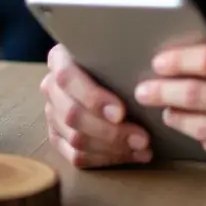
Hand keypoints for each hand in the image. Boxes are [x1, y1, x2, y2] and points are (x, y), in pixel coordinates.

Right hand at [41, 44, 152, 167]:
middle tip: (142, 138)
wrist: (107, 66)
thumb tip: (154, 71)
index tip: (121, 112)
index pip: (68, 79)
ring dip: (112, 149)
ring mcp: (53, 114)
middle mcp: (51, 87)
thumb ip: (124, 53)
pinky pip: (77, 157)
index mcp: (60, 58)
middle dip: (110, 132)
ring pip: (76, 140)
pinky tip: (131, 156)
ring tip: (143, 148)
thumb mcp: (118, 47)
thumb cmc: (118, 53)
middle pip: (73, 116)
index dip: (93, 99)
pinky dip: (106, 159)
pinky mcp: (58, 137)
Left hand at [133, 33, 205, 174]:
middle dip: (161, 89)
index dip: (177, 59)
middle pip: (193, 92)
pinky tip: (194, 128)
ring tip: (165, 107)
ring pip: (196, 124)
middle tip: (144, 88)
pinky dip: (198, 136)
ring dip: (173, 114)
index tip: (159, 61)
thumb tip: (200, 41)